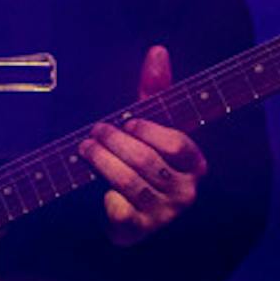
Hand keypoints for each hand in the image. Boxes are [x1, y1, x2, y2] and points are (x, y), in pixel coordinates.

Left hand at [79, 44, 208, 246]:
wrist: (127, 211)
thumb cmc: (142, 158)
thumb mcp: (149, 124)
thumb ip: (155, 90)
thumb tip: (158, 50)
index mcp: (194, 163)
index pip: (178, 144)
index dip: (149, 131)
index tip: (128, 121)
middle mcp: (185, 191)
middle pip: (148, 161)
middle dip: (115, 141)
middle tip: (95, 131)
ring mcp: (163, 214)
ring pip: (131, 183)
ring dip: (103, 161)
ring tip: (85, 148)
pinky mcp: (139, 230)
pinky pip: (120, 210)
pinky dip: (106, 196)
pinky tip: (98, 187)